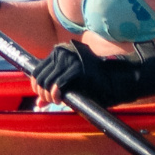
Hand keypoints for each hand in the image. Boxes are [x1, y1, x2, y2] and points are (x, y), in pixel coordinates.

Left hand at [32, 41, 154, 106]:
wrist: (118, 80)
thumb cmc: (95, 84)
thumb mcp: (72, 84)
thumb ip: (54, 89)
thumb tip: (38, 103)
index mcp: (60, 51)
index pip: (38, 68)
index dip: (36, 84)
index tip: (41, 96)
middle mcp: (63, 51)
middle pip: (40, 75)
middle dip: (41, 91)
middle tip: (48, 102)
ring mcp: (71, 58)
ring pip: (47, 79)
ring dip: (48, 94)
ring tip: (55, 101)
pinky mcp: (78, 67)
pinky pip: (59, 82)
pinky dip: (55, 93)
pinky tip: (59, 99)